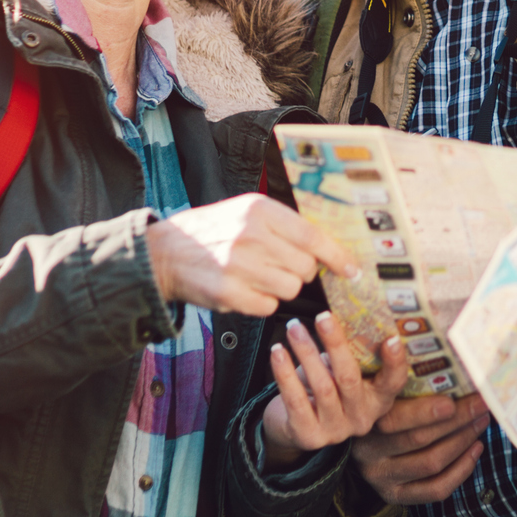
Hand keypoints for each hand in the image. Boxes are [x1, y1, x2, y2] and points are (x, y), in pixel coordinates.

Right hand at [145, 193, 359, 316]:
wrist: (164, 253)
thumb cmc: (213, 232)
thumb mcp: (246, 212)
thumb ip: (284, 225)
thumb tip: (326, 246)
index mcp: (260, 210)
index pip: (312, 235)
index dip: (337, 256)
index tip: (352, 270)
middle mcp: (251, 235)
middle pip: (305, 267)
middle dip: (300, 272)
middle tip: (279, 266)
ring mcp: (238, 265)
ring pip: (289, 289)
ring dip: (280, 288)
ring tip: (258, 276)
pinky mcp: (227, 293)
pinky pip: (267, 306)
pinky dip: (261, 302)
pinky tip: (243, 288)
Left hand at [261, 313, 409, 468]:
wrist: (295, 427)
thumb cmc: (325, 387)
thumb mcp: (344, 373)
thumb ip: (352, 354)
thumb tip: (343, 312)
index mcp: (378, 400)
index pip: (394, 382)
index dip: (395, 362)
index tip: (392, 338)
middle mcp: (362, 418)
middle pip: (350, 378)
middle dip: (336, 344)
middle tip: (323, 317)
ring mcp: (336, 430)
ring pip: (322, 386)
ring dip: (306, 352)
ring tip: (294, 328)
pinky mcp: (308, 436)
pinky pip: (295, 399)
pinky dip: (284, 372)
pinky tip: (278, 351)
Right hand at [350, 390, 491, 504]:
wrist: (368, 448)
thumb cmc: (388, 409)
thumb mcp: (388, 394)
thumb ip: (409, 385)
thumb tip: (456, 371)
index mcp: (367, 420)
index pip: (395, 418)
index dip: (425, 411)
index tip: (453, 400)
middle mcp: (368, 452)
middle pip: (419, 438)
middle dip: (457, 419)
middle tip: (481, 403)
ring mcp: (381, 477)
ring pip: (431, 462)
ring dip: (463, 440)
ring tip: (480, 421)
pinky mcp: (395, 495)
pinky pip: (435, 488)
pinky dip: (462, 469)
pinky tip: (475, 448)